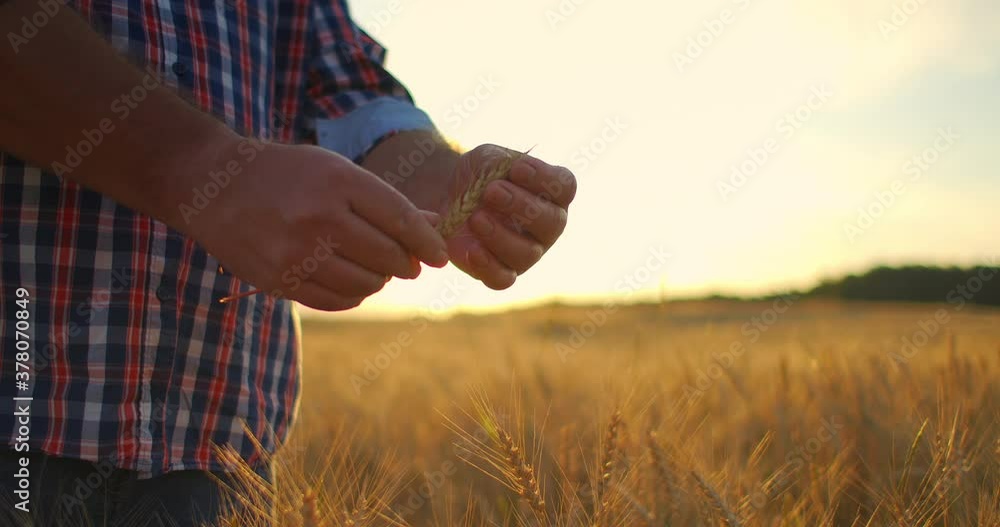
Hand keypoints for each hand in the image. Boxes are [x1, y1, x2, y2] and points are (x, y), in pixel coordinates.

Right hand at [168, 139, 448, 310]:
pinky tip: (351, 281)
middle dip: (405, 264)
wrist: (213, 186)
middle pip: (388, 256)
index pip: (401, 220)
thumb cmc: (286, 175)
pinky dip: (353, 295)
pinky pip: (337, 300)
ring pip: (366, 284)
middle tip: (406, 263)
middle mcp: (318, 218)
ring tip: (374, 268)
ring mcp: (297, 253)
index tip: (439, 256)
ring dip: (379, 281)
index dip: (427, 243)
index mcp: (337, 182)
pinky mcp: (279, 282)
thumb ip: (384, 200)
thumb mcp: (335, 171)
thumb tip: (434, 226)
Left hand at [442, 144, 576, 288]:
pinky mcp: (501, 271)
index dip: (544, 178)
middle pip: (553, 223)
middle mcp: (546, 226)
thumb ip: (499, 161)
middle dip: (522, 206)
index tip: (517, 168)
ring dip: (501, 235)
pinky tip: (472, 250)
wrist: (447, 197)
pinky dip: (488, 266)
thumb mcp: (487, 158)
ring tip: (476, 217)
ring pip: (528, 253)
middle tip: (492, 191)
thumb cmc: (478, 177)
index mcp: (551, 194)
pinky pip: (503, 279)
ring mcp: (526, 252)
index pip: (565, 187)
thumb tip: (506, 173)